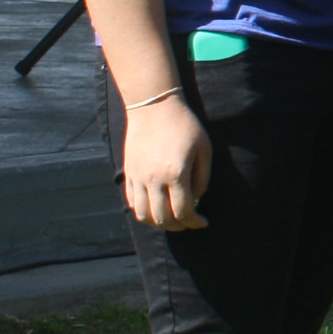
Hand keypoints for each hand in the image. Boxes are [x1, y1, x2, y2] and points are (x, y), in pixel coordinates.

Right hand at [121, 94, 210, 229]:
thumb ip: (202, 178)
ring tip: (171, 219)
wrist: (154, 107)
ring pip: (144, 214)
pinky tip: (155, 208)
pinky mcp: (128, 173)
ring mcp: (138, 178)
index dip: (194, 222)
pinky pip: (132, 202)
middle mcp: (154, 180)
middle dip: (178, 226)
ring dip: (158, 223)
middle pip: (163, 218)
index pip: (183, 211)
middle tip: (189, 222)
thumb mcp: (203, 149)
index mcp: (176, 174)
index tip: (203, 222)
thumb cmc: (185, 125)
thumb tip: (196, 199)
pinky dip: (143, 211)